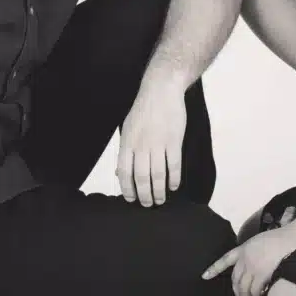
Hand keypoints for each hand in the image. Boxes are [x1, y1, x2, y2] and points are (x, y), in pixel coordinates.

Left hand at [117, 81, 186, 206]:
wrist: (161, 90)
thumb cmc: (143, 109)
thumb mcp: (128, 128)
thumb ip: (126, 150)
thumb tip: (121, 173)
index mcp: (127, 142)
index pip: (124, 172)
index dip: (127, 188)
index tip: (131, 199)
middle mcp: (141, 145)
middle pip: (142, 177)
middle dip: (145, 195)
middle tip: (148, 204)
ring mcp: (158, 143)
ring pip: (158, 174)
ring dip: (159, 191)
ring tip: (161, 200)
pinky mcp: (174, 141)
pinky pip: (173, 165)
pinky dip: (174, 179)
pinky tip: (174, 186)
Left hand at [201, 227, 295, 295]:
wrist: (288, 240)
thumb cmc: (277, 239)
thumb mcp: (257, 243)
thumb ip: (250, 253)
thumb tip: (250, 268)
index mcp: (242, 249)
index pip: (224, 260)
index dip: (213, 269)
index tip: (204, 276)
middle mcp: (244, 259)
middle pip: (235, 280)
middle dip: (237, 293)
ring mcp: (252, 267)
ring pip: (243, 288)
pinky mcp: (261, 274)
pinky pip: (254, 291)